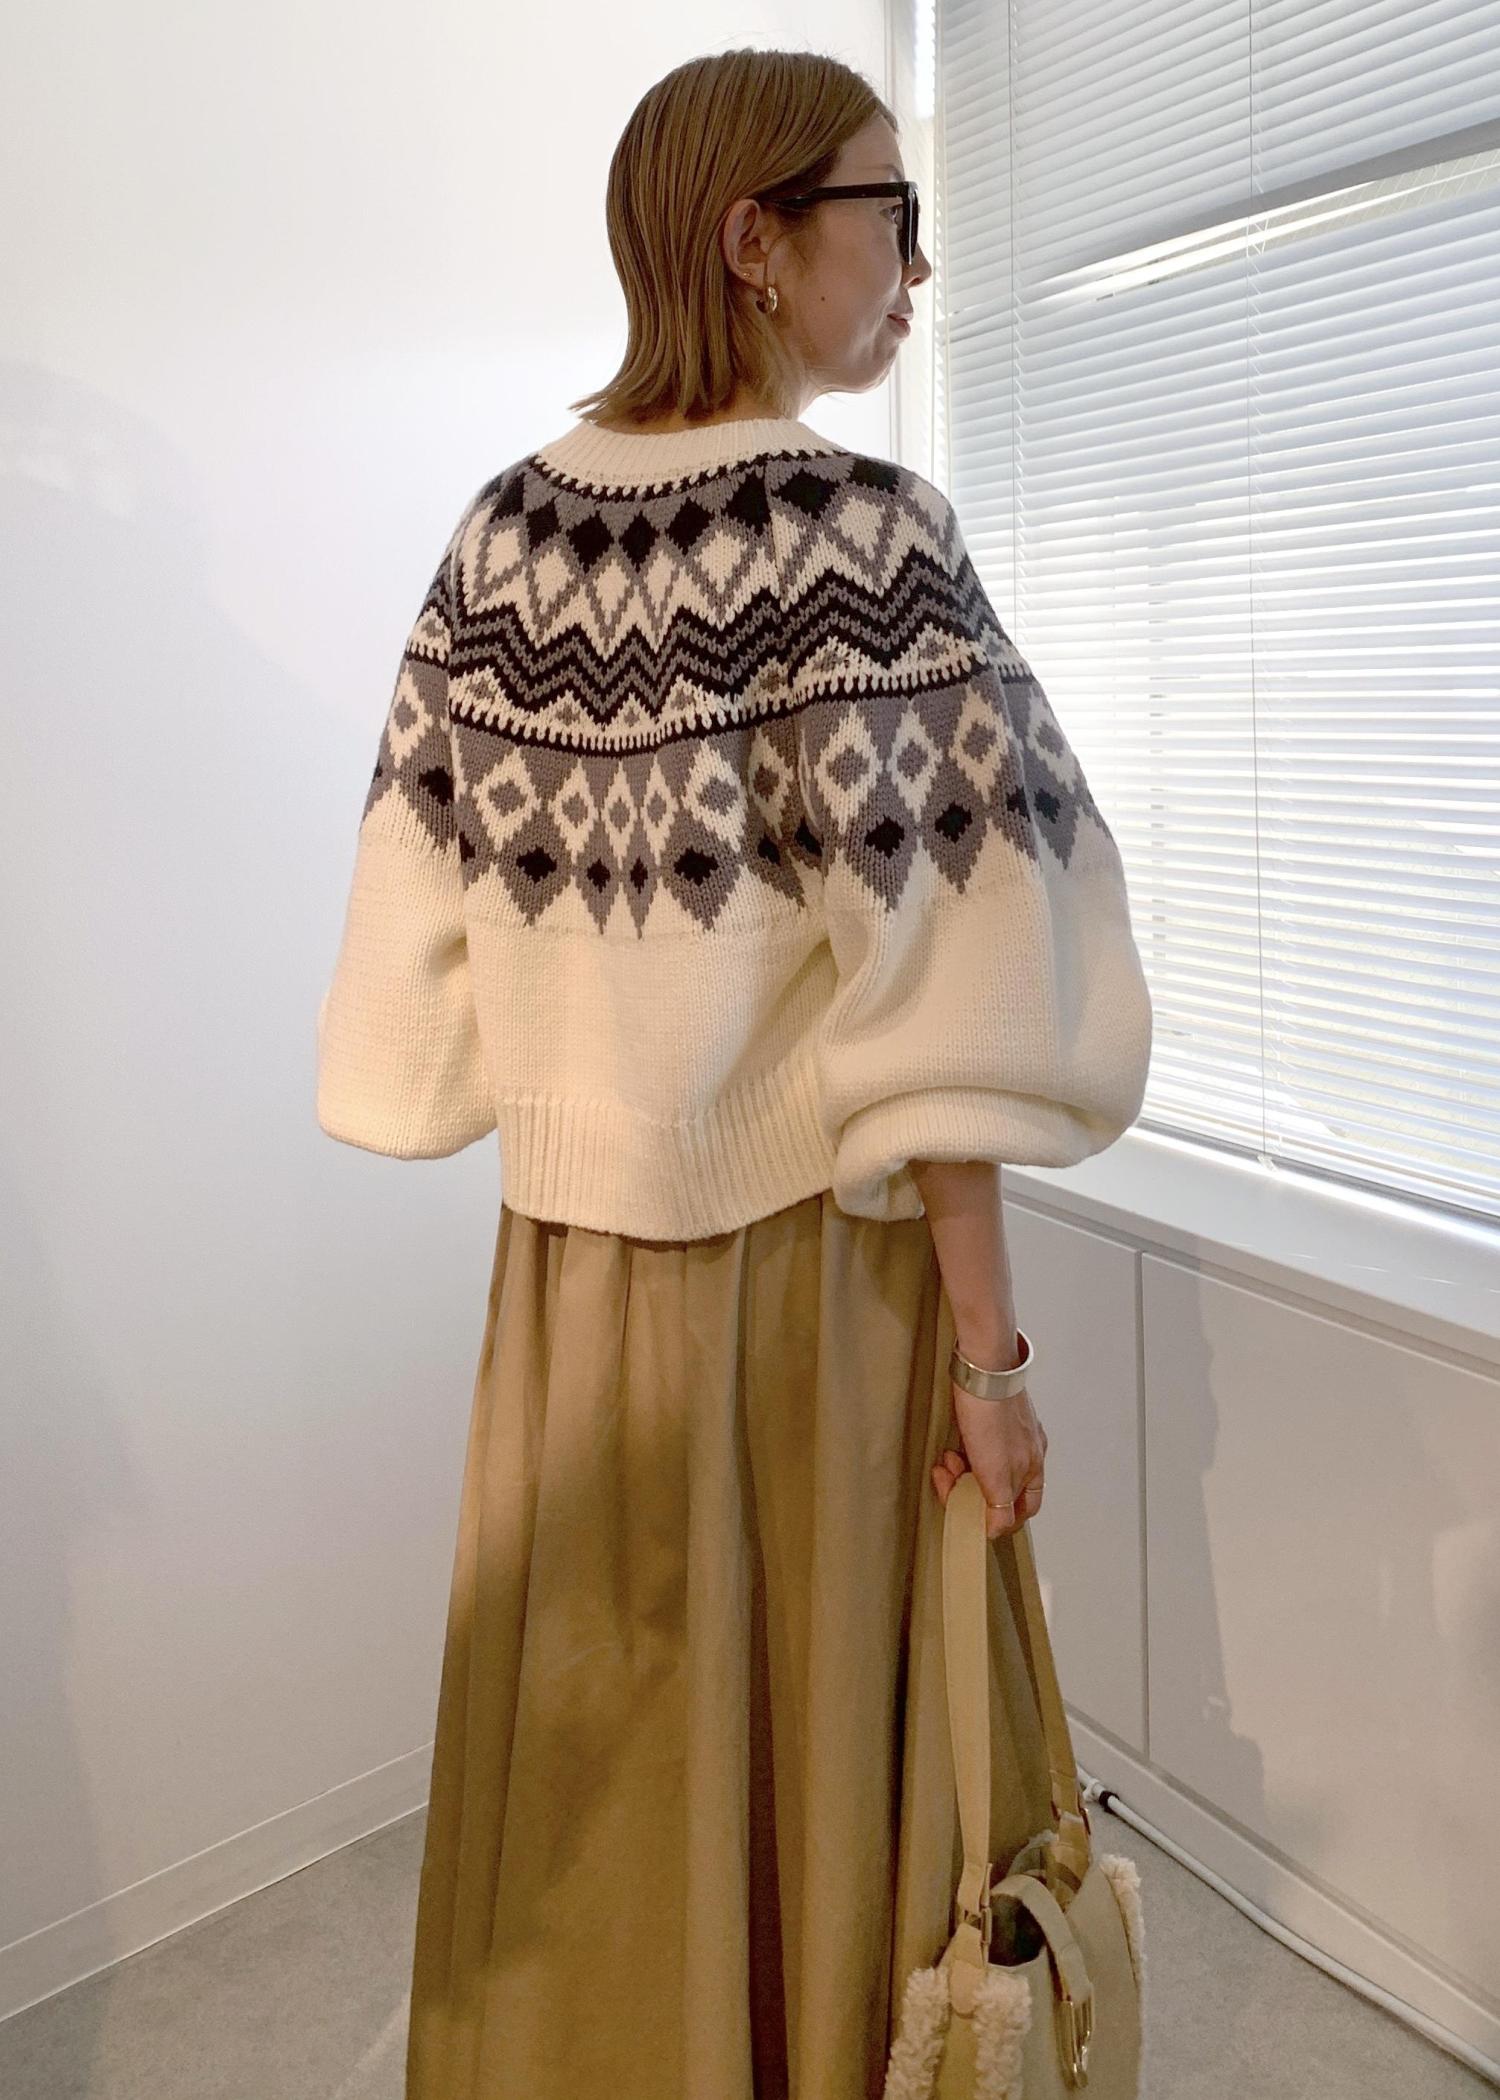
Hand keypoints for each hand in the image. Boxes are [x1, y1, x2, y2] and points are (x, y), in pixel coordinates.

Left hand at [931, 1379, 1047, 1539]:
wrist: (983, 1368)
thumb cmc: (991, 1415)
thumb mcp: (996, 1472)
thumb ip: (1000, 1505)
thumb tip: (997, 1530)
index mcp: (1034, 1468)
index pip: (1021, 1510)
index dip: (996, 1520)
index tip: (970, 1517)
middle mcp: (1028, 1451)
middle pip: (999, 1487)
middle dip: (970, 1491)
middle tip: (950, 1482)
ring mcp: (1012, 1431)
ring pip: (985, 1466)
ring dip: (962, 1471)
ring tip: (947, 1461)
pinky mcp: (994, 1415)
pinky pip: (978, 1445)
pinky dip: (963, 1451)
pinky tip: (951, 1446)